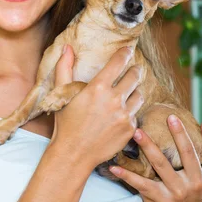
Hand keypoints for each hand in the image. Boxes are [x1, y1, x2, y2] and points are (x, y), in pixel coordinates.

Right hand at [50, 45, 143, 171]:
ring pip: (139, 95)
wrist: (74, 154)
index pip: (118, 62)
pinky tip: (122, 114)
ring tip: (130, 91)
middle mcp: (114, 99)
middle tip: (134, 69)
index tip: (128, 51)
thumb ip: (64, 69)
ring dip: (135, 91)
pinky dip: (130, 112)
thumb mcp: (62, 95)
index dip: (125, 54)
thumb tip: (67, 48)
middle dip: (135, 71)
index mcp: (98, 88)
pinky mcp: (130, 129)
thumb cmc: (66, 124)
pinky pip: (136, 115)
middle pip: (134, 76)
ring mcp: (125, 115)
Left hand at [108, 116, 201, 201]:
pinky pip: (139, 187)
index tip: (171, 118)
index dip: (180, 135)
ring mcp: (169, 197)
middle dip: (150, 145)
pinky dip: (127, 177)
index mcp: (198, 177)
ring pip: (149, 176)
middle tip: (137, 129)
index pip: (189, 152)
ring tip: (122, 146)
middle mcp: (183, 187)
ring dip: (134, 162)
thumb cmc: (200, 192)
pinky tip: (114, 168)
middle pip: (164, 163)